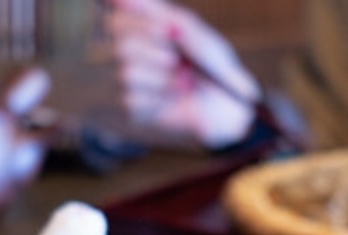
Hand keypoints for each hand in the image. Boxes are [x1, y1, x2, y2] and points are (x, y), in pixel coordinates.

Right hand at [106, 0, 259, 147]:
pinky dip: (161, 98)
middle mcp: (132, 55)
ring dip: (163, 78)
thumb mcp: (190, 30)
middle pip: (122, 47)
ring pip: (127, 74)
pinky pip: (132, 100)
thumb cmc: (211, 63)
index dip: (143, 25)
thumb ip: (155, 11)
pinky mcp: (134, 110)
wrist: (229, 102)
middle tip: (177, 59)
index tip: (169, 30)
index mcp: (142, 30)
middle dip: (156, 52)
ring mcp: (131, 83)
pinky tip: (174, 98)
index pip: (117, 21)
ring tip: (183, 80)